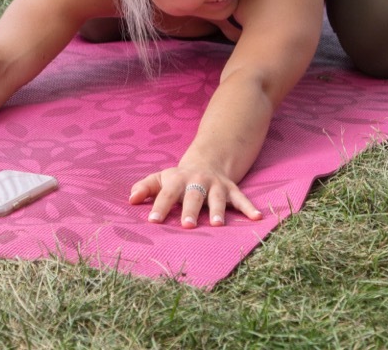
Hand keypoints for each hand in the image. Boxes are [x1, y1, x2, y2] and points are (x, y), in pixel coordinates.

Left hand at [129, 167, 262, 227]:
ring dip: (218, 210)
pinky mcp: (232, 190)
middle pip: (193, 196)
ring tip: (217, 224)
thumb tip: (130, 199)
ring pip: (218, 198)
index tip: (152, 221)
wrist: (207, 161)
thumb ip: (145, 187)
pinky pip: (242, 199)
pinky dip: (249, 208)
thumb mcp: (161, 179)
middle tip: (187, 225)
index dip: (160, 207)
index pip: (166, 194)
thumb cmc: (178, 178)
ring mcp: (217, 185)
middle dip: (191, 210)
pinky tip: (257, 217)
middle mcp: (198, 181)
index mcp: (178, 180)